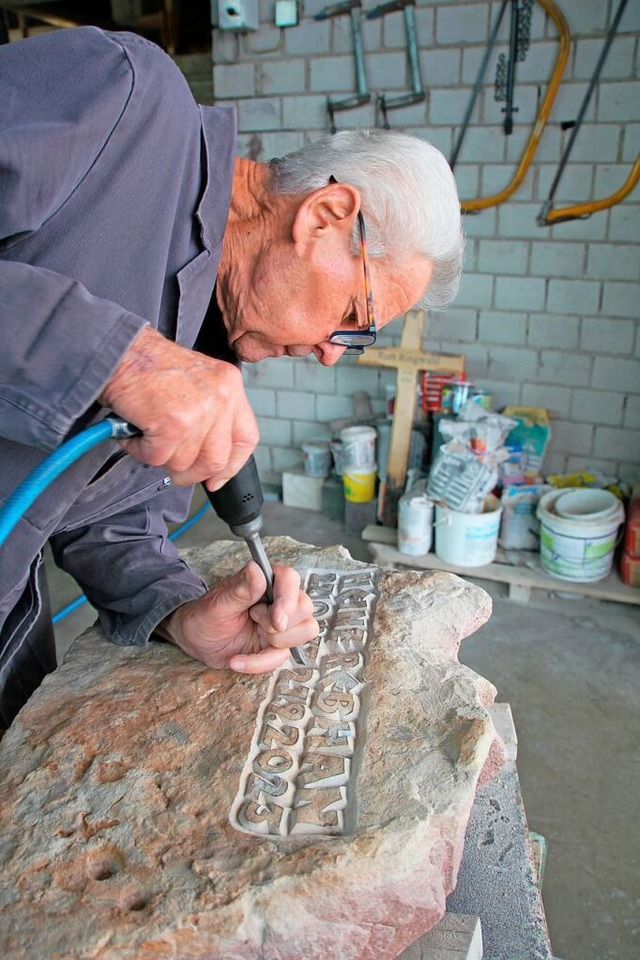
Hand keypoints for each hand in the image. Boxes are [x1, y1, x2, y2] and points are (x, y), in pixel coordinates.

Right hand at [99, 326, 258, 489]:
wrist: (119, 349)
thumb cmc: (149, 365)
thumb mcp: (196, 381)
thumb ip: (211, 414)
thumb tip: (208, 457)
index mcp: (229, 385)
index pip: (246, 438)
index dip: (232, 465)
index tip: (218, 477)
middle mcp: (221, 397)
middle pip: (216, 459)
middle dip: (191, 473)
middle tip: (173, 468)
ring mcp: (199, 412)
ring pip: (184, 462)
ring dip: (159, 457)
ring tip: (147, 435)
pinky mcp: (173, 424)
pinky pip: (158, 458)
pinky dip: (140, 450)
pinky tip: (135, 432)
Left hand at [156, 562, 317, 672]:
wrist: (196, 641)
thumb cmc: (205, 615)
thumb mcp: (218, 604)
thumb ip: (241, 589)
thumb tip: (256, 569)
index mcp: (266, 581)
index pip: (291, 580)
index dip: (288, 600)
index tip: (276, 620)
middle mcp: (279, 600)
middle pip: (305, 608)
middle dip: (279, 624)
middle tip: (254, 622)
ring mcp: (282, 623)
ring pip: (305, 630)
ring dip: (275, 642)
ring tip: (249, 636)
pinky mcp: (277, 645)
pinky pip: (283, 657)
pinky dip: (259, 663)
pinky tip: (237, 660)